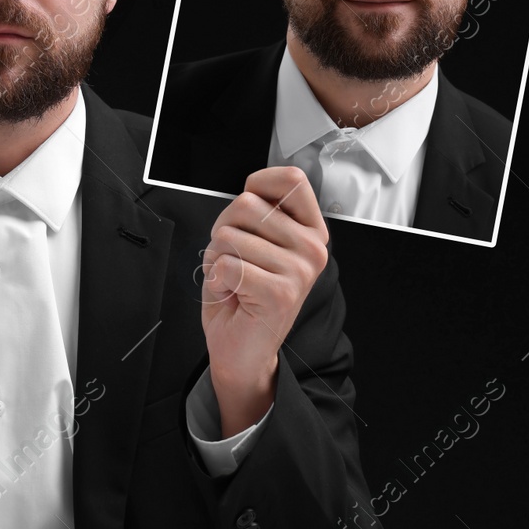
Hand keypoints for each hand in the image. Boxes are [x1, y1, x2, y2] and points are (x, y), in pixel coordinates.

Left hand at [201, 167, 328, 436]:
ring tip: (235, 280)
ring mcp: (299, 271)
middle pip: (246, 204)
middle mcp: (311, 248)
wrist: (240, 349)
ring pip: (229, 236)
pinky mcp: (280, 293)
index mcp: (309, 230)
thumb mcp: (254, 241)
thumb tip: (251, 191)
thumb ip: (259, 212)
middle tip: (234, 259)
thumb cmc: (243, 293)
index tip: (249, 206)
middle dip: (223, 230)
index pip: (291, 178)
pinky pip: (226, 266)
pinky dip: (217, 281)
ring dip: (217, 259)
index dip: (257, 183)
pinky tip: (234, 295)